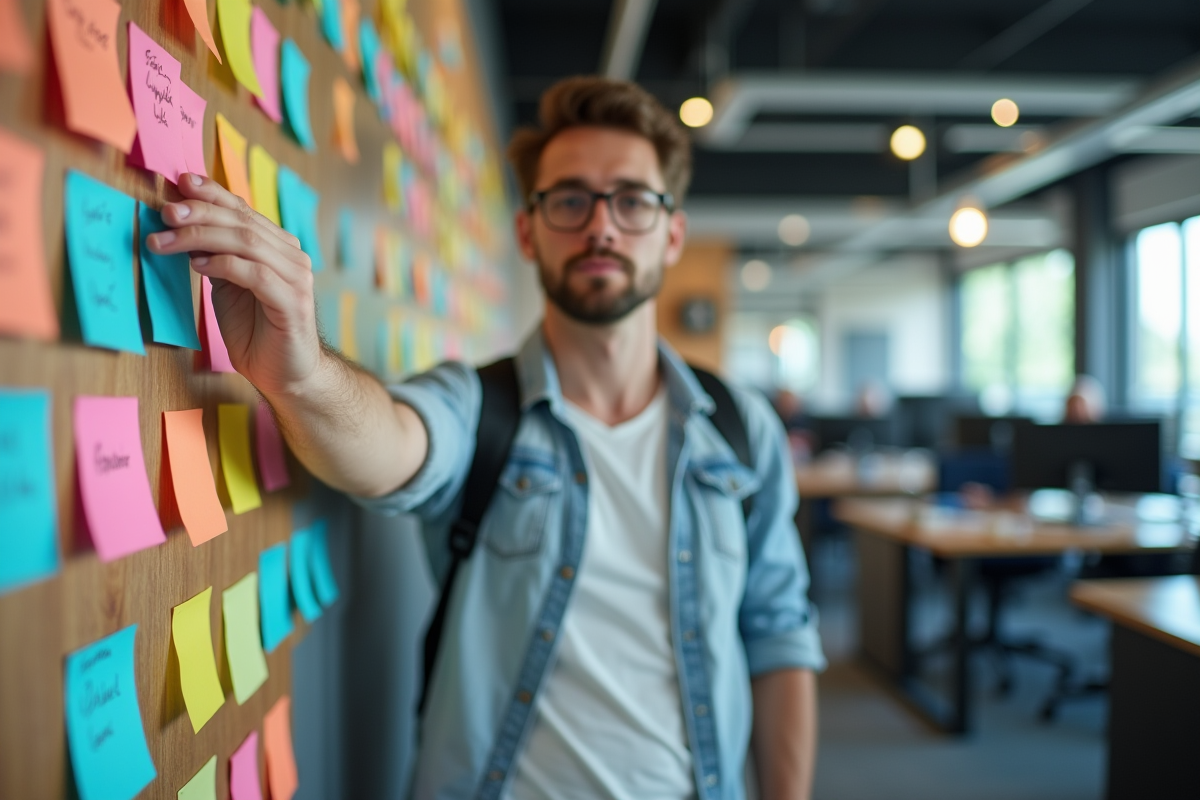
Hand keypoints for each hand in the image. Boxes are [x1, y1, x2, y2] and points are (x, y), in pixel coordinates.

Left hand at [147, 173, 322, 397]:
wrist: (286, 374)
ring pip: (247, 242)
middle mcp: (292, 256)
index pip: (243, 210)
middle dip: (200, 213)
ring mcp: (297, 278)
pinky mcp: (293, 302)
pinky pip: (255, 274)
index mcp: (278, 246)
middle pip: (242, 222)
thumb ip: (214, 256)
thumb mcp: (226, 286)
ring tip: (166, 241)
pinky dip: (224, 265)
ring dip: (202, 237)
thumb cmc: (256, 331)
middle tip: (165, 213)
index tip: (180, 182)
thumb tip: (182, 225)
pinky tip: (198, 265)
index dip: (213, 192)